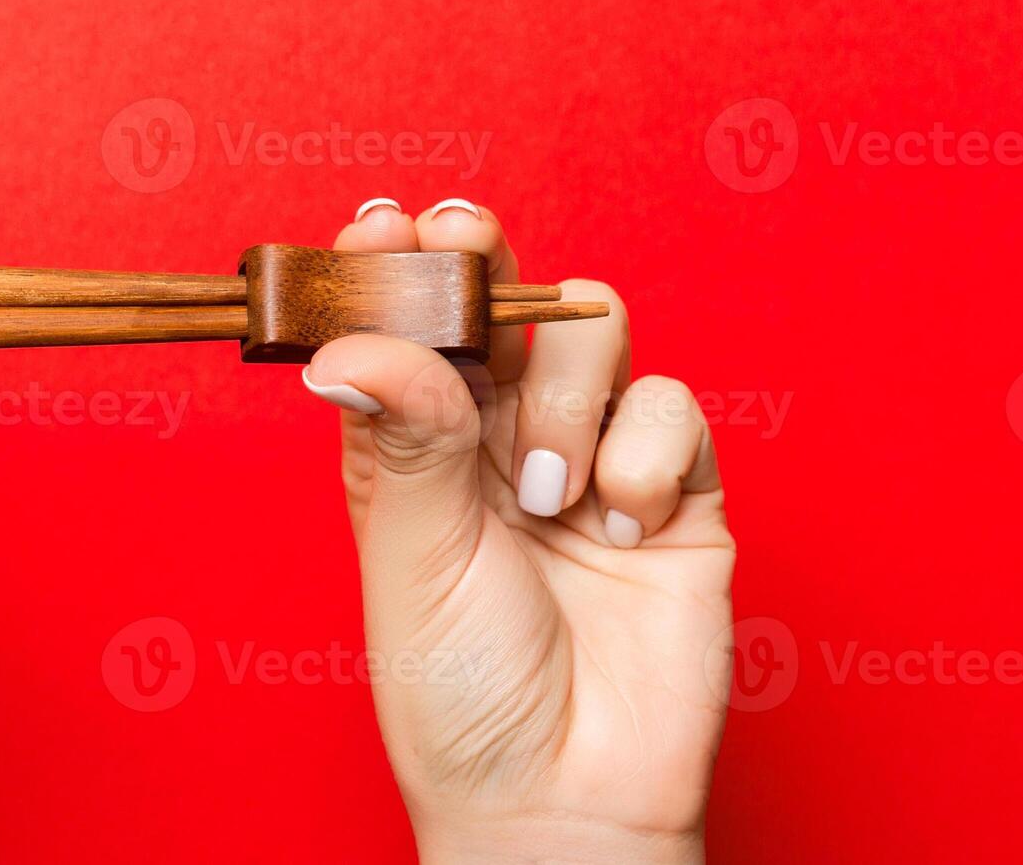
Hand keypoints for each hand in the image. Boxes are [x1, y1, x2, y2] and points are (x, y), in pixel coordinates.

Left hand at [303, 199, 731, 863]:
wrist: (565, 799)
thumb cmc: (462, 697)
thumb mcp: (412, 564)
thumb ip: (402, 445)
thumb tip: (345, 344)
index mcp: (412, 447)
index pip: (402, 326)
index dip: (392, 267)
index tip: (379, 224)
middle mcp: (497, 437)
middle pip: (502, 300)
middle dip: (483, 258)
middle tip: (462, 238)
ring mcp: (590, 456)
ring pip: (593, 330)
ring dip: (564, 391)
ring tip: (543, 491)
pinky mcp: (677, 492)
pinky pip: (674, 408)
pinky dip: (645, 454)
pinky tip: (618, 527)